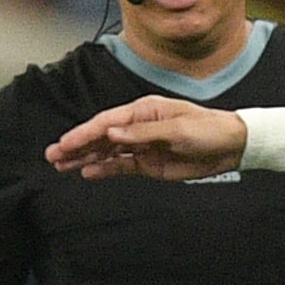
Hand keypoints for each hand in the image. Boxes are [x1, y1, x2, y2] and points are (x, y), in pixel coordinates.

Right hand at [46, 96, 246, 180]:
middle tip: (53, 156)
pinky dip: (104, 169)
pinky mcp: (149, 163)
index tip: (65, 144)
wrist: (231, 146)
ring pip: (107, 152)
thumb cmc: (208, 130)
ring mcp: (142, 145)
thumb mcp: (178, 130)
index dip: (84, 133)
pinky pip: (121, 166)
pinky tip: (88, 173)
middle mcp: (139, 126)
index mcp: (144, 111)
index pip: (107, 122)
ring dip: (85, 158)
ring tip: (62, 166)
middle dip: (76, 146)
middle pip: (101, 136)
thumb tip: (113, 134)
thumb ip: (144, 133)